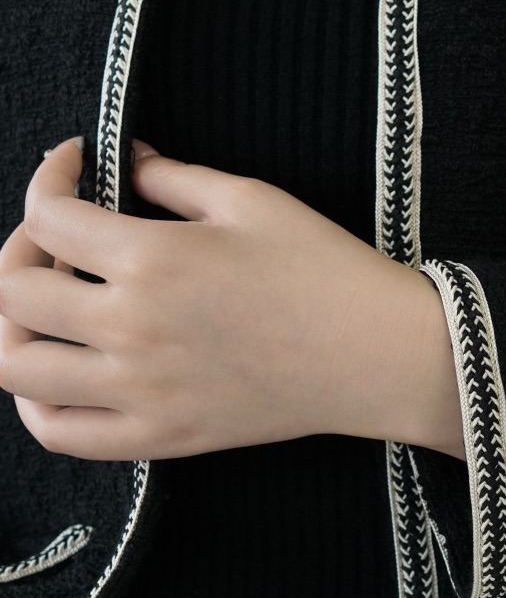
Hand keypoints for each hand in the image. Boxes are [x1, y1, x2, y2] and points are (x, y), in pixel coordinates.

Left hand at [0, 139, 466, 461]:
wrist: (376, 356)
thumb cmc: (324, 271)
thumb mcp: (249, 199)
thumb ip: (171, 176)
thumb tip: (126, 162)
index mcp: (150, 258)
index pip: (47, 215)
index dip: (49, 177)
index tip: (75, 165)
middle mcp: (129, 328)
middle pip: (12, 292)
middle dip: (21, 248)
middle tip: (59, 237)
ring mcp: (139, 390)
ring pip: (15, 367)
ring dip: (11, 328)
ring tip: (43, 308)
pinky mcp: (159, 435)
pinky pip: (61, 433)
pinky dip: (34, 406)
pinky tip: (54, 375)